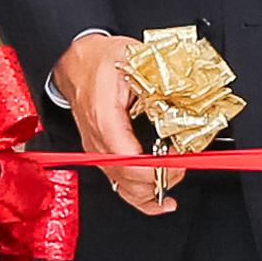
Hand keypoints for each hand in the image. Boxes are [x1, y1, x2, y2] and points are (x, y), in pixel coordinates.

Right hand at [58, 31, 181, 216]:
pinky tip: (159, 201)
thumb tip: (186, 94)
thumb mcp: (132, 58)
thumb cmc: (99, 61)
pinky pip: (119, 184)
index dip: (157, 167)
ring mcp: (98, 152)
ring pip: (124, 188)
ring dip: (153, 191)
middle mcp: (98, 141)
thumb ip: (158, 78)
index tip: (178, 160)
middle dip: (161, 178)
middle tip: (183, 164)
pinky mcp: (102, 156)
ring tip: (175, 183)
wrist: (75, 62)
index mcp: (104, 119)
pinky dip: (141, 198)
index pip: (129, 160)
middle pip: (129, 179)